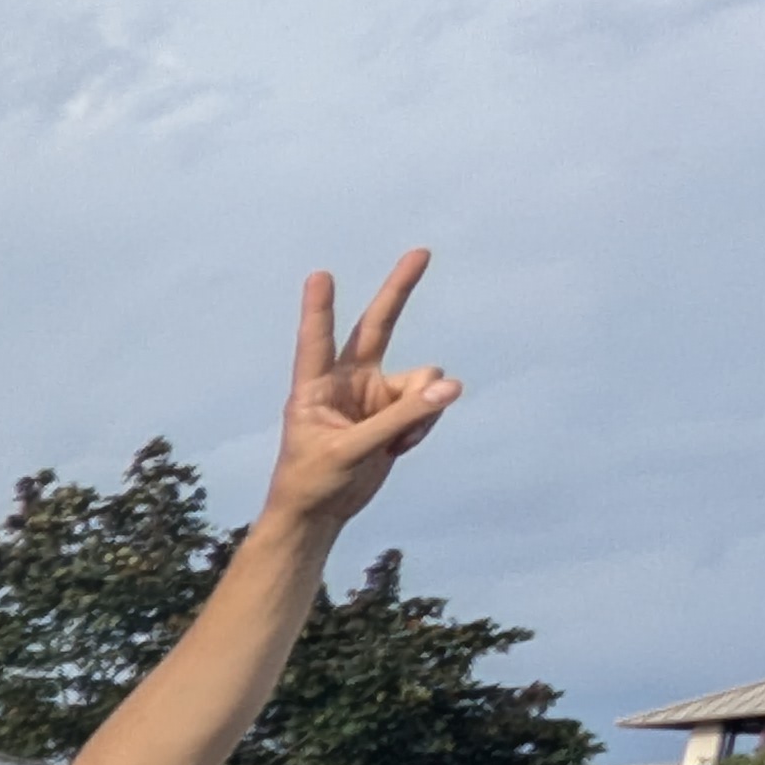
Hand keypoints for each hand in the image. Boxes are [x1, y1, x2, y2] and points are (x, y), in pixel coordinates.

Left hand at [266, 255, 452, 541]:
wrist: (320, 512)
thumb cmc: (313, 480)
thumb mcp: (353, 450)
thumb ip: (402, 418)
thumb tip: (451, 386)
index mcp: (316, 387)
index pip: (317, 340)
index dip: (320, 308)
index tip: (320, 276)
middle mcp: (347, 381)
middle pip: (378, 326)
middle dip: (400, 290)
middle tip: (421, 252)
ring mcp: (375, 394)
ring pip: (422, 379)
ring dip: (422, 408)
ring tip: (399, 441)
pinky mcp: (396, 411)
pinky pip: (429, 402)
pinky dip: (425, 424)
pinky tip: (402, 447)